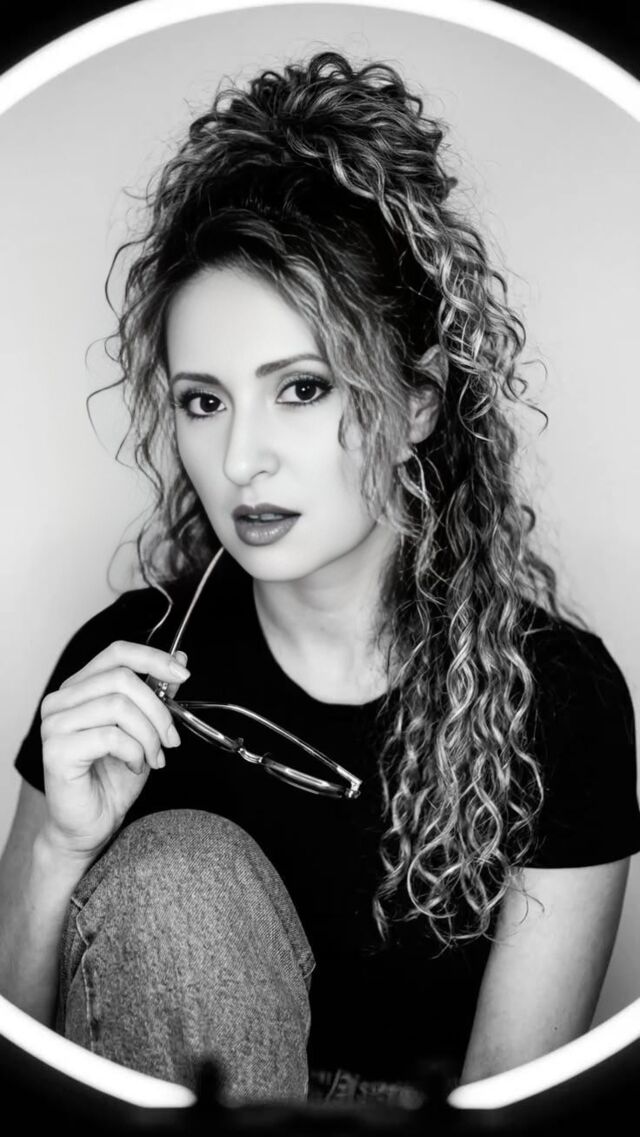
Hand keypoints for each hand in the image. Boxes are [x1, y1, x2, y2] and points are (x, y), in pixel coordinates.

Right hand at [39, 641, 189, 860]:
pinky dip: (134, 752)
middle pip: (122, 678)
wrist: (91, 825)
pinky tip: (134, 767)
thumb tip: (180, 659)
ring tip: (153, 758)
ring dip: (148, 736)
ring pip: (119, 706)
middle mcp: (61, 700)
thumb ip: (157, 693)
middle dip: (158, 710)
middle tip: (171, 740)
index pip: (117, 652)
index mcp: (80, 688)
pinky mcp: (57, 751)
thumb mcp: (145, 729)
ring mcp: (55, 724)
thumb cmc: (113, 778)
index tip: (183, 676)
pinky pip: (111, 737)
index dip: (153, 658)